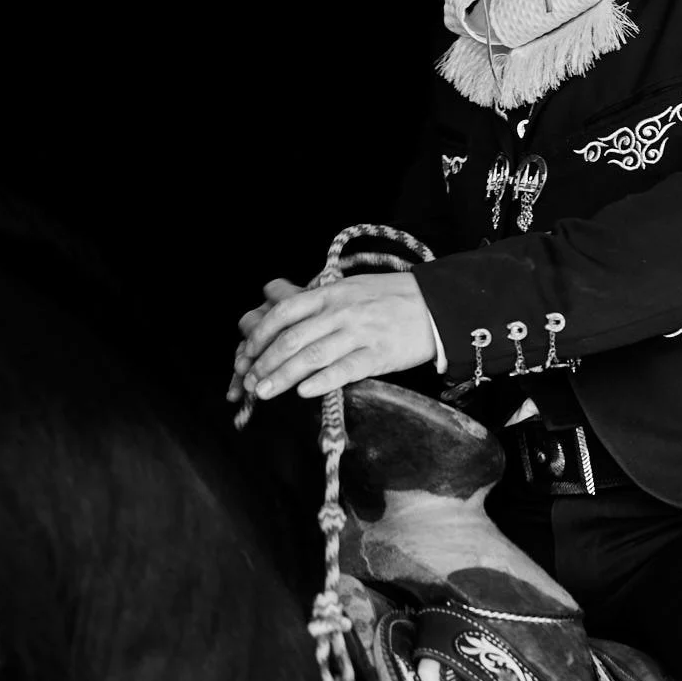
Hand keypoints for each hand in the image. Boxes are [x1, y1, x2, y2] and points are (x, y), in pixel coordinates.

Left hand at [232, 272, 435, 400]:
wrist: (436, 305)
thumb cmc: (390, 297)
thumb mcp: (350, 287)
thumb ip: (314, 297)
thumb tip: (273, 295)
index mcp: (331, 294)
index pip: (285, 313)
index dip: (260, 335)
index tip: (246, 355)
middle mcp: (341, 312)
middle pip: (293, 339)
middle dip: (265, 363)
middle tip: (249, 383)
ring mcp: (360, 333)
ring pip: (313, 356)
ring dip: (283, 376)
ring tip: (264, 393)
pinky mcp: (379, 355)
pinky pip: (345, 369)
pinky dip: (322, 381)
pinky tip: (304, 392)